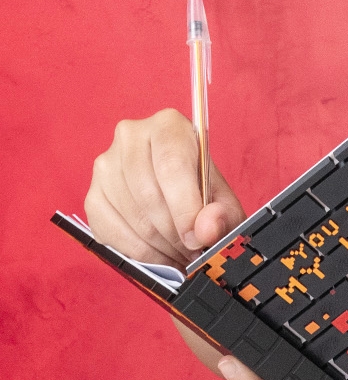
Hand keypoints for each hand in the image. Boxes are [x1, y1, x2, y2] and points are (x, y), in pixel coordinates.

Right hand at [85, 109, 245, 266]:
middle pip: (149, 194)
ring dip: (160, 246)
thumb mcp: (224, 201)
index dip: (185, 208)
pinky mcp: (93, 195)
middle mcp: (130, 136)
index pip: (171, 166)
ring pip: (132, 217)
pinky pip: (110, 231)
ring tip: (181, 253)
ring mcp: (106, 166)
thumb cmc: (202, 191)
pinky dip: (138, 252)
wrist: (179, 193)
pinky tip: (159, 253)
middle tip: (193, 251)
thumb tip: (206, 230)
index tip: (196, 239)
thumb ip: (222, 214)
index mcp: (168, 126)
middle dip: (175, 233)